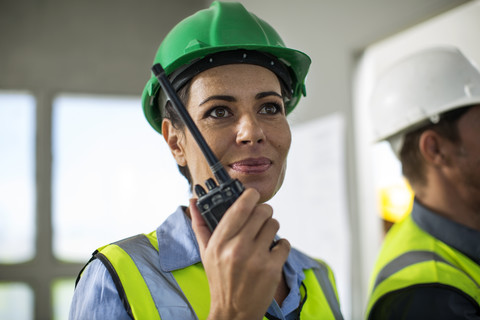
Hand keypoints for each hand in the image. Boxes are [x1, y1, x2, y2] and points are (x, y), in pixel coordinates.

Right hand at [190, 188, 289, 319]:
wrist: (233, 311)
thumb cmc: (220, 279)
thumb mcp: (206, 253)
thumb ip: (200, 225)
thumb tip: (192, 202)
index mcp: (219, 242)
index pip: (239, 208)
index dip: (250, 196)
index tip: (252, 195)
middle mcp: (237, 248)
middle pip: (262, 212)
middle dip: (264, 212)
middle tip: (261, 218)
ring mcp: (256, 258)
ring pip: (274, 224)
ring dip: (271, 228)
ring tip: (264, 238)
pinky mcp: (272, 268)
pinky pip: (284, 243)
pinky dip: (280, 246)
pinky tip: (271, 253)